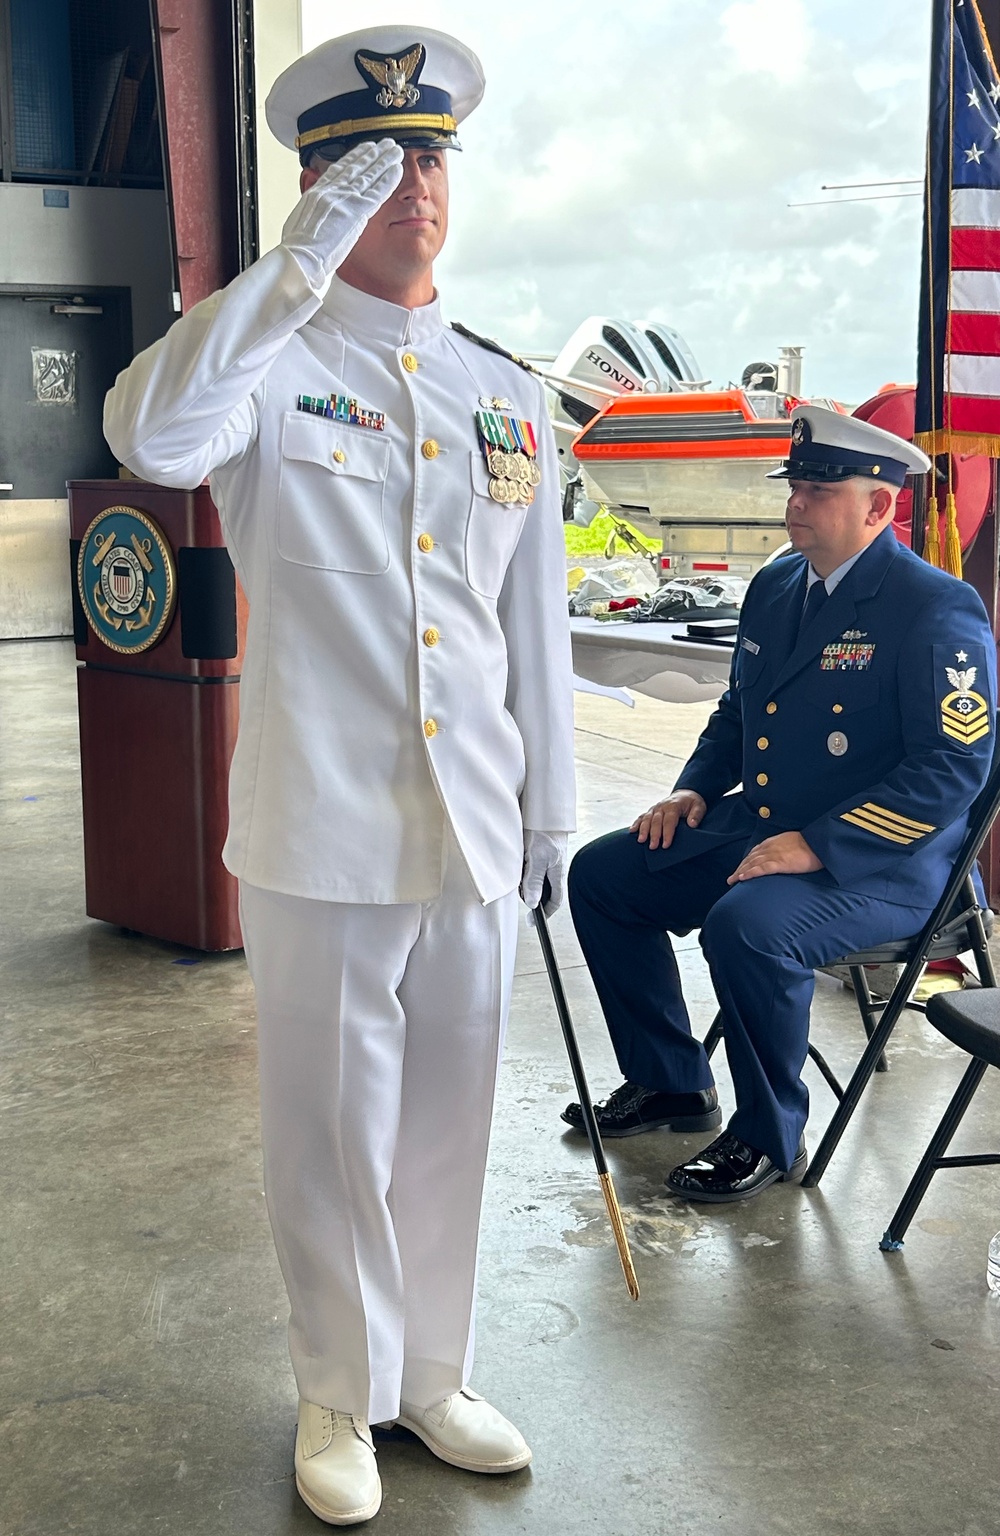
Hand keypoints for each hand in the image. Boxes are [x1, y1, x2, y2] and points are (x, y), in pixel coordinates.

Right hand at [280, 139, 404, 289]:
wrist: (301, 257)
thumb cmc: (298, 248)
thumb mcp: (299, 221)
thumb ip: (310, 209)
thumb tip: (310, 207)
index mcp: (317, 192)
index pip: (339, 169)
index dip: (353, 157)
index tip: (364, 148)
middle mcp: (332, 191)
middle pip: (356, 167)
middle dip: (372, 154)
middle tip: (385, 144)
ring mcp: (344, 199)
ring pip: (368, 175)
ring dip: (384, 161)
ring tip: (395, 151)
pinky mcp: (356, 211)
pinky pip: (376, 192)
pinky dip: (387, 180)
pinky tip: (396, 170)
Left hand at [521, 831, 568, 915]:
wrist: (544, 810)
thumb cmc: (544, 832)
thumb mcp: (537, 858)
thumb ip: (534, 881)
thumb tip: (533, 904)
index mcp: (557, 873)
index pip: (555, 901)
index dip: (545, 913)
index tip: (533, 921)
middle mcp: (553, 869)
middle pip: (542, 890)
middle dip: (529, 892)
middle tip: (518, 886)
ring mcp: (547, 860)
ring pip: (534, 878)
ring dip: (524, 877)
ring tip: (520, 864)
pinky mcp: (539, 851)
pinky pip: (530, 866)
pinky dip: (522, 866)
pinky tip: (519, 857)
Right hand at [632, 790, 706, 850]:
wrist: (685, 794)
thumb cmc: (692, 803)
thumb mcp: (699, 806)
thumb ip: (696, 815)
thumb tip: (692, 824)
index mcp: (673, 805)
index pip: (669, 820)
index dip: (667, 833)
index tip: (666, 844)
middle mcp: (662, 806)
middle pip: (656, 821)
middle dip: (654, 834)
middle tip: (653, 847)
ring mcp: (655, 808)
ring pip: (647, 819)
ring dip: (643, 830)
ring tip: (641, 841)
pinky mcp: (651, 811)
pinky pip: (642, 817)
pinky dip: (636, 823)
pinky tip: (632, 831)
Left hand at [727, 831, 821, 883]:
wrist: (820, 843)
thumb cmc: (812, 844)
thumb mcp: (795, 842)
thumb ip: (786, 848)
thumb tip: (785, 855)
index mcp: (774, 842)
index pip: (755, 852)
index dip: (746, 860)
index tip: (740, 867)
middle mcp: (770, 847)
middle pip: (750, 858)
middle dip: (740, 867)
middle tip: (732, 877)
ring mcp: (774, 855)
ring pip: (752, 864)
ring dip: (740, 872)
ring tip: (732, 880)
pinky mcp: (779, 863)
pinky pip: (760, 869)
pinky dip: (750, 873)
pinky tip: (742, 878)